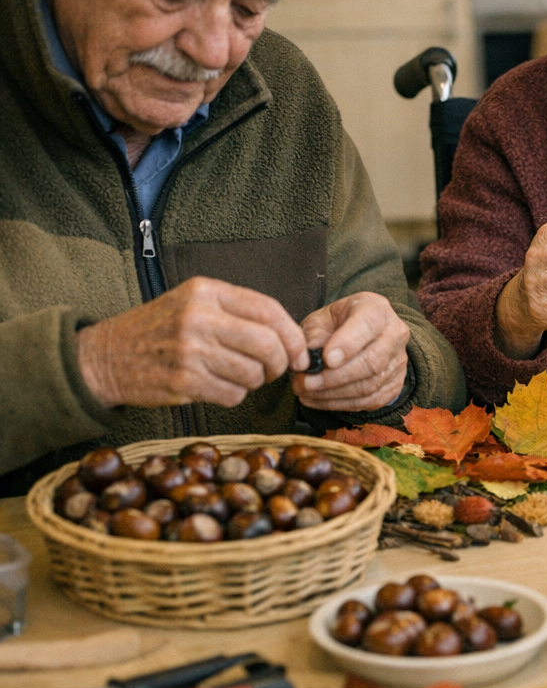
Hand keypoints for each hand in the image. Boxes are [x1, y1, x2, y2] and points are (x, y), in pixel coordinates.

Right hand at [76, 276, 307, 407]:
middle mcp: (198, 317)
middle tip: (274, 370)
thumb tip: (290, 337)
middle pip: (267, 343)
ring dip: (254, 382)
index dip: (293, 335)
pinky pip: (233, 394)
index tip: (300, 352)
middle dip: (280, 362)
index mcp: (206, 292)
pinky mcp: (183, 382)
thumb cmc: (159, 330)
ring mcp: (190, 350)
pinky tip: (218, 387)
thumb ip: (237, 312)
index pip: (269, 310)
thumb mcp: (193, 302)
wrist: (105, 357)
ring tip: (239, 377)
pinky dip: (234, 395)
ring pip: (253, 373)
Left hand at [293, 293, 411, 411]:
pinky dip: (341, 404)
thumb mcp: (322, 318)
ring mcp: (398, 361)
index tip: (326, 359)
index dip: (348, 344)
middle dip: (335, 377)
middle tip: (306, 383)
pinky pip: (370, 401)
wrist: (364, 336)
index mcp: (376, 310)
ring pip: (370, 385)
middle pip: (373, 361)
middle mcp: (394, 334)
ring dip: (333, 394)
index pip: (368, 325)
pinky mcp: (395, 384)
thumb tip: (308, 359)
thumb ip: (314, 334)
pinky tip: (319, 399)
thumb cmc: (339, 324)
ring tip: (306, 392)